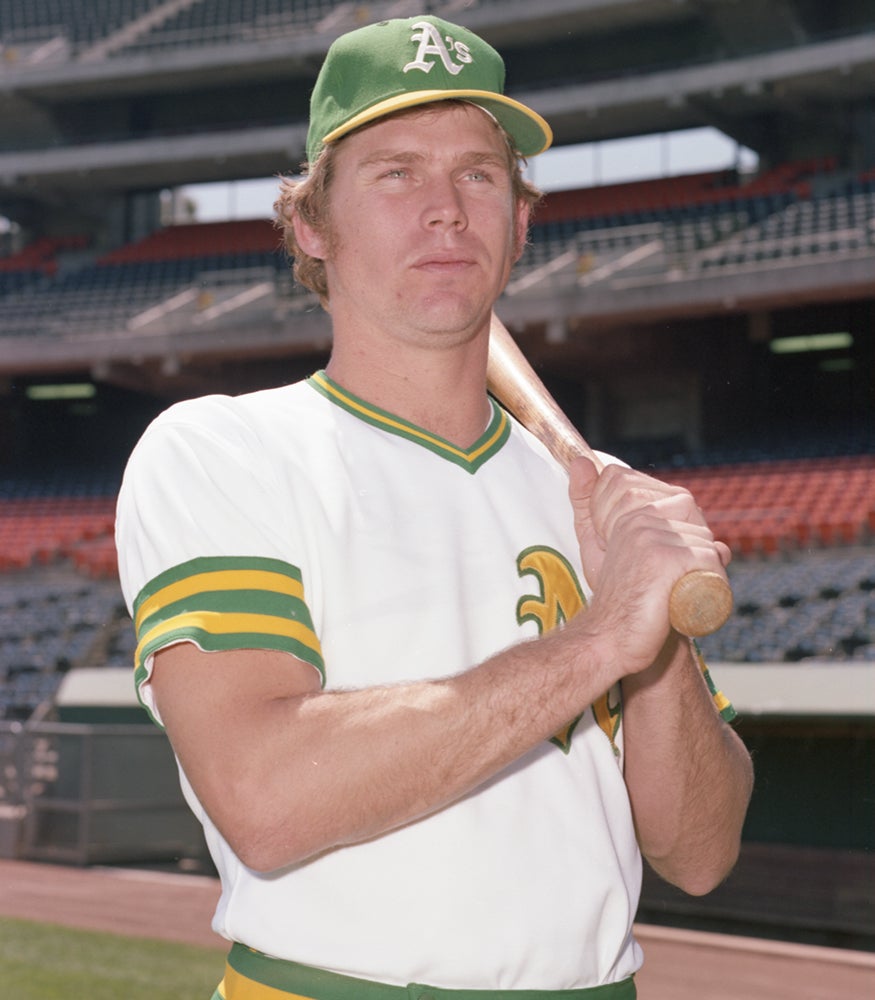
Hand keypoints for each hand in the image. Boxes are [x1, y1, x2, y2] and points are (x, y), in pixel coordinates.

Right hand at [568, 457, 729, 671]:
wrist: (609, 640)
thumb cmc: (614, 595)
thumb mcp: (603, 546)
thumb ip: (593, 504)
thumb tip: (582, 461)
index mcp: (628, 511)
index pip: (677, 496)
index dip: (677, 528)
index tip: (656, 558)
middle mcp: (640, 519)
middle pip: (697, 519)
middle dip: (695, 548)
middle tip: (666, 578)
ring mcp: (653, 537)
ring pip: (707, 542)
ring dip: (703, 569)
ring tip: (674, 592)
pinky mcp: (668, 560)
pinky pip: (711, 561)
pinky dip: (711, 583)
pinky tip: (686, 600)